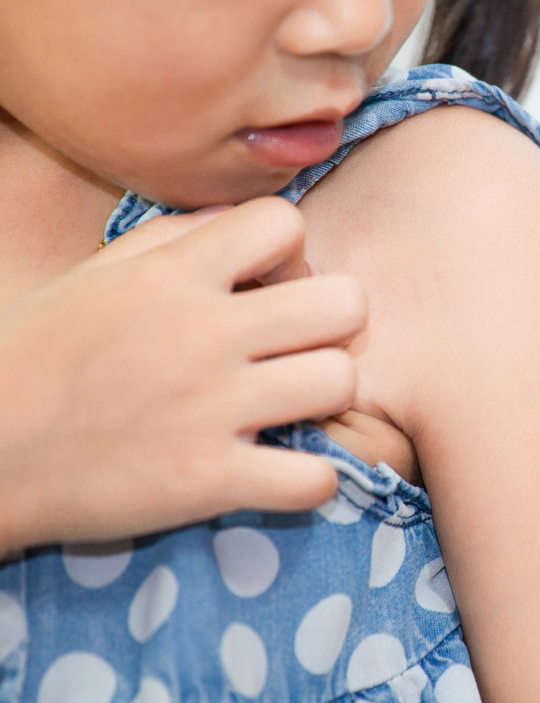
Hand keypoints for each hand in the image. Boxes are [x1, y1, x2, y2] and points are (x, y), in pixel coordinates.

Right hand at [0, 197, 364, 556]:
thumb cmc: (32, 356)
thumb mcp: (92, 276)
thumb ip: (170, 237)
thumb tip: (235, 219)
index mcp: (172, 275)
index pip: (285, 222)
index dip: (290, 254)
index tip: (266, 286)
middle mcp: (203, 333)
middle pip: (345, 303)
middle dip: (331, 324)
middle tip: (295, 349)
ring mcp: (211, 408)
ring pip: (341, 382)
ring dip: (324, 401)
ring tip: (287, 411)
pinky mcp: (209, 480)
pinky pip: (316, 479)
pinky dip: (310, 482)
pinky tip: (278, 472)